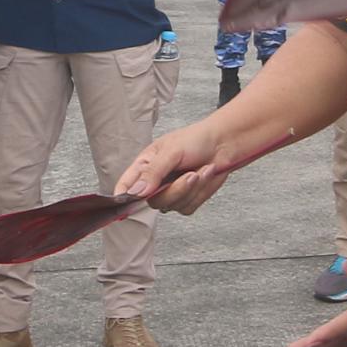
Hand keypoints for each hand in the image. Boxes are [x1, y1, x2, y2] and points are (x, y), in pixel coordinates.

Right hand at [118, 122, 234, 214]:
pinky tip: (204, 176)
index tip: (130, 200)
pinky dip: (199, 192)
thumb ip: (153, 172)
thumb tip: (136, 192)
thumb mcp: (171, 151)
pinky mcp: (187, 200)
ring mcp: (171, 193)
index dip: (122, 197)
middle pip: (152, 201)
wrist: (223, 144)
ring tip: (199, 170)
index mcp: (144, 166)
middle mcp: (155, 182)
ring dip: (191, 189)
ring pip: (172, 206)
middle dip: (175, 190)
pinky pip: (187, 207)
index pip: (125, 186)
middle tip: (189, 174)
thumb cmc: (195, 139)